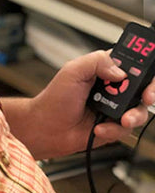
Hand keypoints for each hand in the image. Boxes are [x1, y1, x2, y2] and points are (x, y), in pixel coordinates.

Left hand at [5, 50, 154, 159]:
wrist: (47, 127)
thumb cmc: (55, 98)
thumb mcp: (72, 71)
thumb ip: (96, 62)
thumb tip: (120, 72)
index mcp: (103, 69)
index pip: (131, 62)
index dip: (143, 66)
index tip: (145, 73)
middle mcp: (112, 87)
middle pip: (143, 86)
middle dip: (149, 92)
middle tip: (146, 97)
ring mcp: (114, 107)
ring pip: (139, 110)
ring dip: (133, 115)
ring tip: (121, 119)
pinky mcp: (114, 126)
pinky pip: (126, 129)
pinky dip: (114, 129)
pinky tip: (99, 128)